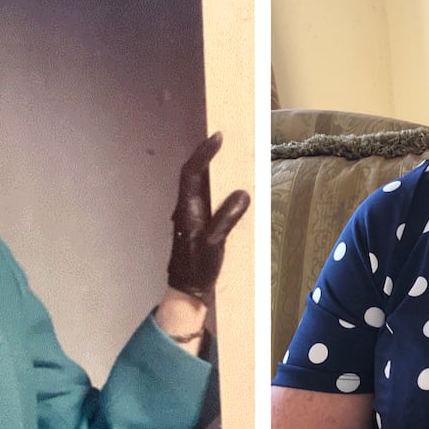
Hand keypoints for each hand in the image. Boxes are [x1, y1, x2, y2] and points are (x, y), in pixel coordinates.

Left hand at [167, 131, 249, 303]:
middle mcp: (186, 208)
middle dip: (206, 154)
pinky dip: (216, 186)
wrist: (187, 291)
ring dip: (211, 169)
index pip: (191, 172)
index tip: (218, 137)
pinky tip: (230, 187)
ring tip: (229, 157)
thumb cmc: (198, 269)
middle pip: (193, 173)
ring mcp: (191, 215)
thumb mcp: (214, 243)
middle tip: (223, 140)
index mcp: (187, 209)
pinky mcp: (198, 223)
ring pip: (199, 185)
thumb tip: (242, 193)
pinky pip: (206, 197)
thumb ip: (227, 218)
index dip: (204, 153)